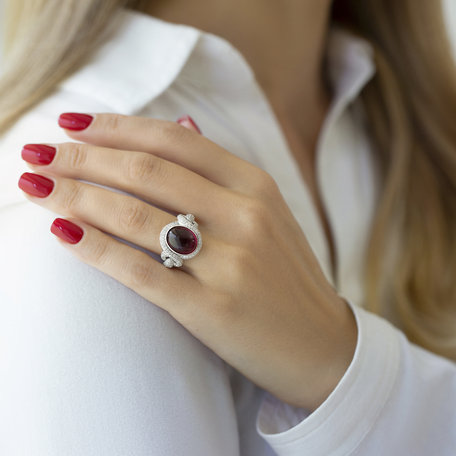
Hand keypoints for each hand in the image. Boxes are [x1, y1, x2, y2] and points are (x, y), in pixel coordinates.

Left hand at [18, 112, 356, 410]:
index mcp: (256, 186)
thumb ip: (220, 171)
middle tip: (37, 150)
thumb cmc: (285, 276)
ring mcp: (230, 263)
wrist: (320, 343)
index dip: (115, 126)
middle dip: (82, 156)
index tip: (71, 120)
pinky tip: (61, 232)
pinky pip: (141, 271)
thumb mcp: (267, 212)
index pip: (174, 139)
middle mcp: (244, 216)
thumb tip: (180, 121)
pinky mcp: (213, 309)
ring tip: (34, 185)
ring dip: (76, 195)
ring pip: (136, 216)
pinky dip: (95, 248)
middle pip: (147, 171)